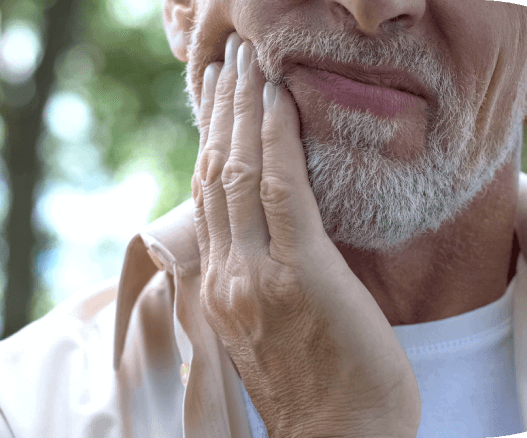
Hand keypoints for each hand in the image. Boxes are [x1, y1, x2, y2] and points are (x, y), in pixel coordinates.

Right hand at [192, 32, 420, 437]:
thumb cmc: (320, 387)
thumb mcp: (273, 326)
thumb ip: (264, 272)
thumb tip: (280, 222)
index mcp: (218, 289)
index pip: (206, 199)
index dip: (209, 142)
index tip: (215, 100)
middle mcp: (225, 276)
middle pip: (214, 176)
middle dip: (219, 111)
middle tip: (225, 62)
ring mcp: (256, 275)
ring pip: (239, 174)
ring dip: (242, 111)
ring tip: (246, 66)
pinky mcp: (300, 274)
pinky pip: (283, 191)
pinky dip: (278, 140)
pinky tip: (278, 102)